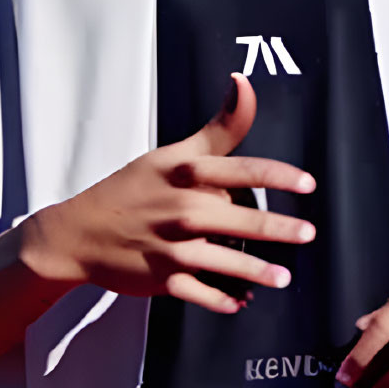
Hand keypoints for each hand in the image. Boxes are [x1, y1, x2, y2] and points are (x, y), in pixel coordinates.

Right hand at [21, 73, 316, 314]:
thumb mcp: (171, 153)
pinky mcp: (163, 278)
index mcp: (185, 174)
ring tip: (283, 277)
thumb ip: (218, 127)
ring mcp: (171, 246)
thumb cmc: (132, 188)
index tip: (306, 182)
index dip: (276, 175)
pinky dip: (220, 300)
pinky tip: (240, 303)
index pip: (239, 171)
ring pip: (223, 262)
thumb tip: (243, 84)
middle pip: (238, 220)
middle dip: (277, 229)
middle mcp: (181, 209)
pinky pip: (198, 293)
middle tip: (308, 233)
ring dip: (257, 272)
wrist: (80, 231)